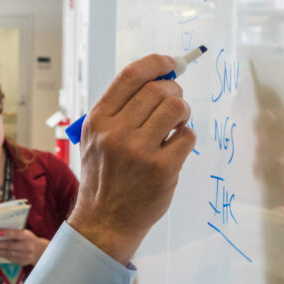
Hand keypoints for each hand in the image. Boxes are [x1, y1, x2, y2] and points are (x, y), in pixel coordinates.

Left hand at [0, 228, 48, 265]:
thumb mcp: (26, 233)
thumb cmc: (29, 239)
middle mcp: (27, 246)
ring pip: (8, 254)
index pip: (16, 233)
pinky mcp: (22, 262)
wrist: (41, 252)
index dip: (7, 232)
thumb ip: (15, 232)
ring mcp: (25, 256)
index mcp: (27, 237)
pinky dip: (0, 256)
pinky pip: (9, 259)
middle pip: (9, 246)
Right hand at [67, 54, 195, 263]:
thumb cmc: (105, 175)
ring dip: (183, 111)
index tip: (169, 63)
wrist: (105, 220)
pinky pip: (187, 135)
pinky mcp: (162, 169)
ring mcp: (139, 151)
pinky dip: (186, 136)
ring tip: (176, 123)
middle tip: (174, 102)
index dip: (155, 63)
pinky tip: (174, 146)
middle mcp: (116, 133)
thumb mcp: (96, 138)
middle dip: (173, 91)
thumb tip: (159, 78)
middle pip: (158, 89)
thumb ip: (120, 109)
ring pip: (176, 108)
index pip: (130, 76)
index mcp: (97, 120)